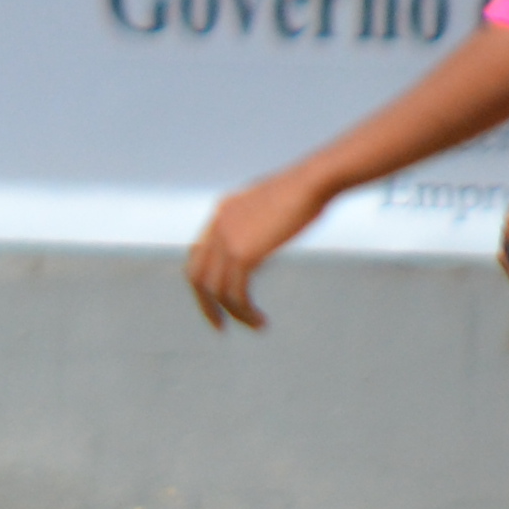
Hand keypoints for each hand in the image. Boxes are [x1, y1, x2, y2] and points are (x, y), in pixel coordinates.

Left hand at [186, 168, 334, 333]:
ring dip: (234, 313)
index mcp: (222, 211)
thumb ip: (259, 220)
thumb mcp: (273, 203)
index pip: (198, 253)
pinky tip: (261, 320)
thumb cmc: (306, 190)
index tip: (217, 300)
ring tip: (255, 325)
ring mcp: (226, 239)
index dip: (203, 280)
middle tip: (220, 326)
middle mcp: (217, 225)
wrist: (312, 182)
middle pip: (196, 275)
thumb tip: (262, 237)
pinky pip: (235, 293)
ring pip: (216, 290)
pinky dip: (245, 311)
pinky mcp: (243, 253)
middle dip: (205, 304)